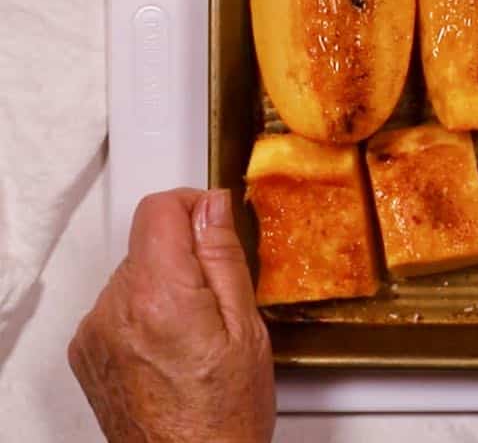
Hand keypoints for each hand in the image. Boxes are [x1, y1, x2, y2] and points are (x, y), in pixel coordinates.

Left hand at [69, 189, 274, 441]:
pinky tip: (173, 346)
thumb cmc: (225, 415)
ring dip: (165, 285)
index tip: (214, 221)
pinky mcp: (88, 350)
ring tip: (198, 332)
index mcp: (160, 297)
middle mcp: (116, 310)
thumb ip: (223, 258)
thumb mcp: (247, 328)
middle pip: (148, 242)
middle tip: (221, 299)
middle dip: (186, 255)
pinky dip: (145, 312)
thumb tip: (212, 206)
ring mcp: (96, 332)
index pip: (159, 209)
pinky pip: (118, 306)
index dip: (193, 205)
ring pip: (134, 274)